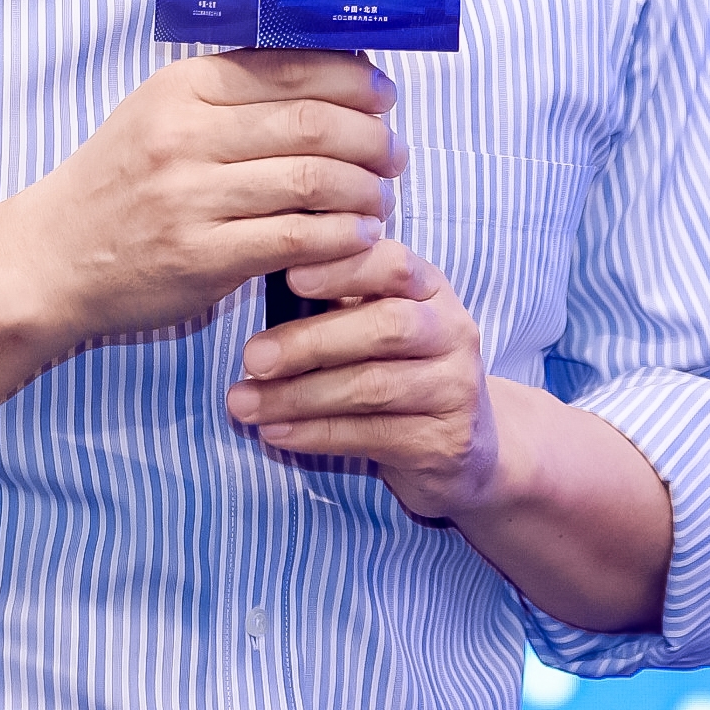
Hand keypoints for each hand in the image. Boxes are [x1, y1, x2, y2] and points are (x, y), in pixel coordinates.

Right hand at [14, 50, 400, 346]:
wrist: (51, 258)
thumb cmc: (120, 182)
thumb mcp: (162, 114)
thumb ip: (235, 91)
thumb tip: (337, 65)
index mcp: (184, 87)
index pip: (293, 67)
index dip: (356, 79)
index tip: (385, 96)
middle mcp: (186, 134)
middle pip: (313, 121)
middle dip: (373, 136)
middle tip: (395, 153)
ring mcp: (190, 196)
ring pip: (313, 178)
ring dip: (366, 188)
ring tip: (381, 197)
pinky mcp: (200, 257)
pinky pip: (296, 238)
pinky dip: (342, 236)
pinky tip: (359, 236)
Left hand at [224, 239, 501, 520]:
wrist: (465, 445)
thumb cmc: (399, 369)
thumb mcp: (376, 322)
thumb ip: (335, 302)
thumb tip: (262, 278)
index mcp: (431, 290)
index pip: (395, 264)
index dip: (344, 268)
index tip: (289, 276)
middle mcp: (452, 332)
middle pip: (386, 326)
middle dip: (311, 341)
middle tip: (253, 357)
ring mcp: (455, 388)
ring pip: (374, 386)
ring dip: (300, 396)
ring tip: (244, 403)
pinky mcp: (445, 440)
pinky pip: (373, 435)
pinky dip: (316, 434)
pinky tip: (275, 432)